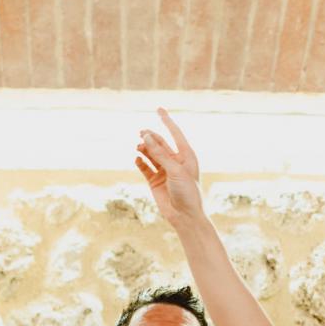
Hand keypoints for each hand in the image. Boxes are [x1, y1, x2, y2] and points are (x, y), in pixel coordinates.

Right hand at [134, 108, 204, 223]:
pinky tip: (137, 158)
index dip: (167, 121)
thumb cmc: (187, 192)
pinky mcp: (155, 181)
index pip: (175, 133)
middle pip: (160, 143)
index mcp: (186, 156)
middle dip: (150, 136)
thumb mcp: (174, 170)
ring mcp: (165, 171)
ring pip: (151, 154)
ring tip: (138, 146)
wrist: (185, 217)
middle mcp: (175, 162)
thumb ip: (159, 153)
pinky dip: (140, 162)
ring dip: (144, 148)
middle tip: (141, 133)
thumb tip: (146, 135)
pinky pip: (145, 168)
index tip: (159, 108)